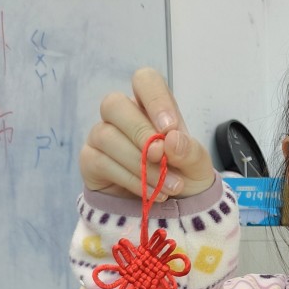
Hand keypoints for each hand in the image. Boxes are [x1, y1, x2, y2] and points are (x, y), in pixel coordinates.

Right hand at [80, 68, 215, 199]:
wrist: (171, 208)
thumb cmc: (182, 175)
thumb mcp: (196, 166)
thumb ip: (189, 151)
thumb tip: (171, 140)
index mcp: (151, 106)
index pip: (145, 81)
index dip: (155, 99)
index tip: (169, 128)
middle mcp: (122, 115)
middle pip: (114, 104)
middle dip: (141, 134)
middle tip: (163, 158)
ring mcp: (101, 136)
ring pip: (107, 136)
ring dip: (140, 164)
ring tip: (168, 186)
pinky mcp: (91, 160)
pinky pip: (101, 162)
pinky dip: (131, 180)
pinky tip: (151, 193)